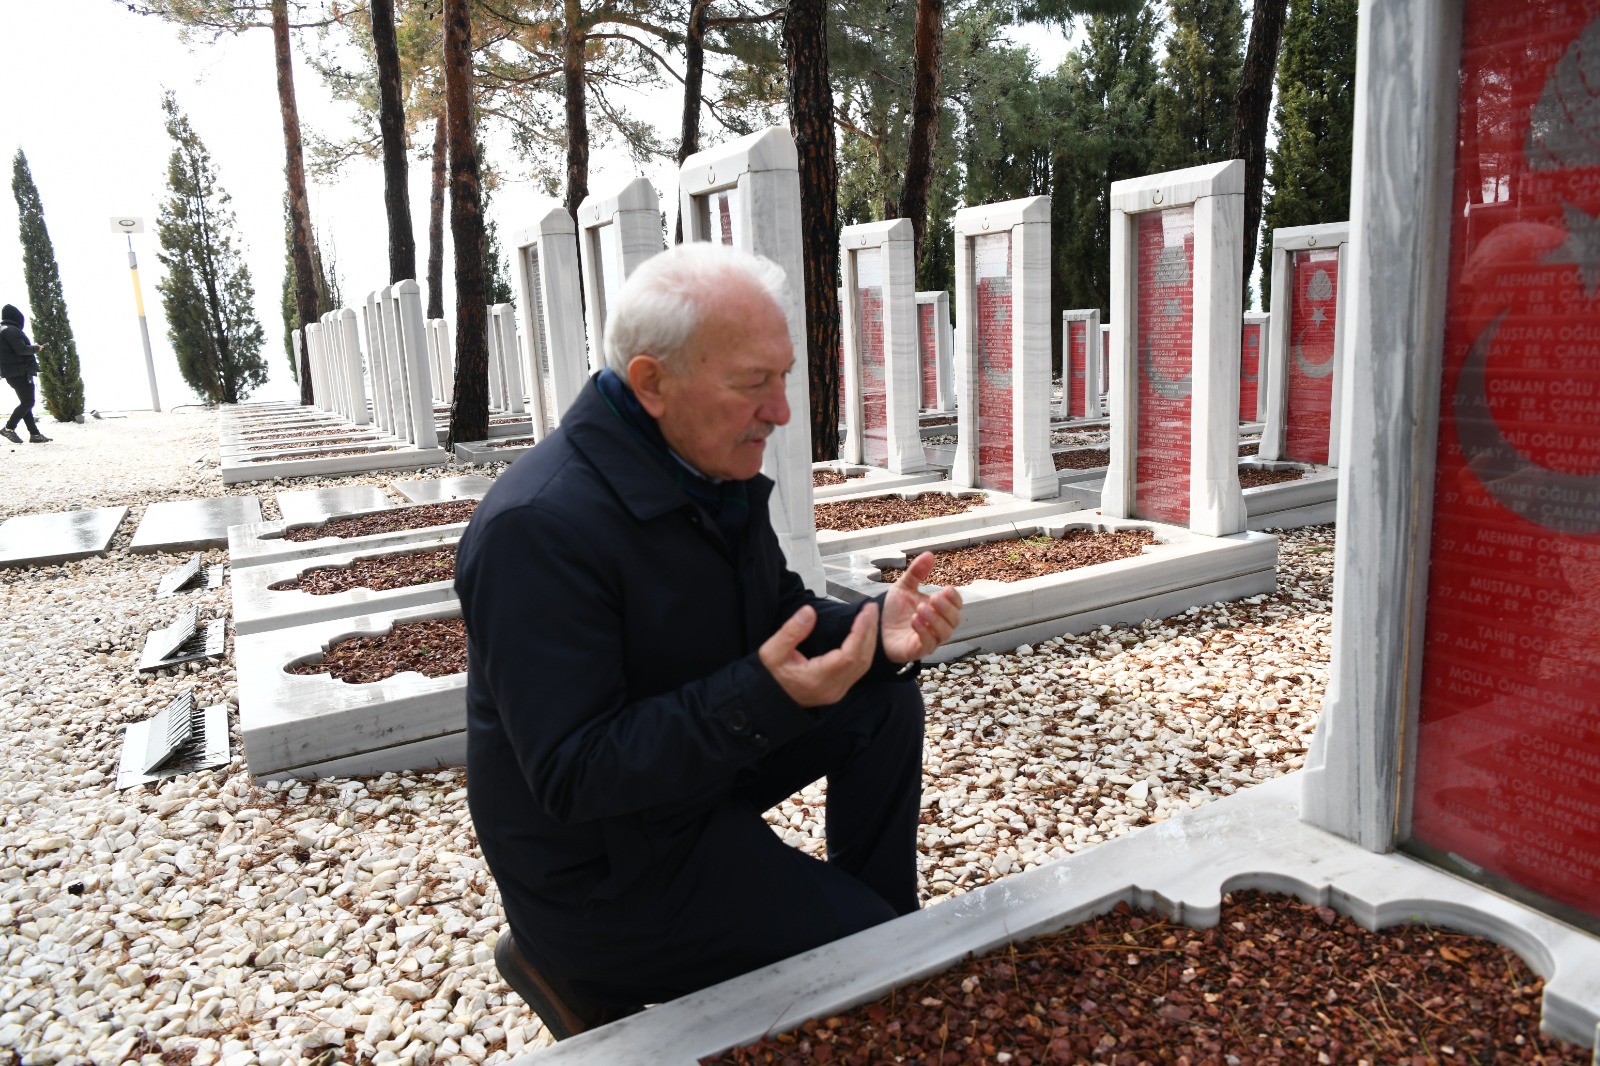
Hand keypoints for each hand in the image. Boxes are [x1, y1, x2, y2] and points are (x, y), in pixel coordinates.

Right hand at [760, 602, 878, 706]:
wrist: (768, 699)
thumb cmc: (770, 677)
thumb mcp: (772, 652)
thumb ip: (791, 631)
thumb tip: (809, 611)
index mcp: (818, 679)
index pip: (849, 655)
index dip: (860, 632)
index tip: (865, 613)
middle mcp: (833, 688)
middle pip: (862, 659)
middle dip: (869, 632)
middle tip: (871, 609)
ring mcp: (837, 690)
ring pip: (863, 665)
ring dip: (869, 640)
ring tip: (870, 618)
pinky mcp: (838, 688)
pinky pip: (859, 669)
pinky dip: (864, 649)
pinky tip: (863, 635)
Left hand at [880, 552, 962, 663]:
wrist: (876, 628)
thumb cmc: (895, 611)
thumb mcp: (904, 587)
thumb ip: (917, 572)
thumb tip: (929, 554)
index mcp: (939, 610)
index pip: (957, 605)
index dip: (955, 598)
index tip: (947, 589)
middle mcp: (939, 626)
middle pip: (955, 620)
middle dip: (946, 608)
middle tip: (933, 598)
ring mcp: (930, 639)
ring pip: (945, 633)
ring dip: (935, 619)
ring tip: (921, 608)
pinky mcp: (918, 650)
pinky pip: (928, 643)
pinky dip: (923, 631)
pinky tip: (914, 620)